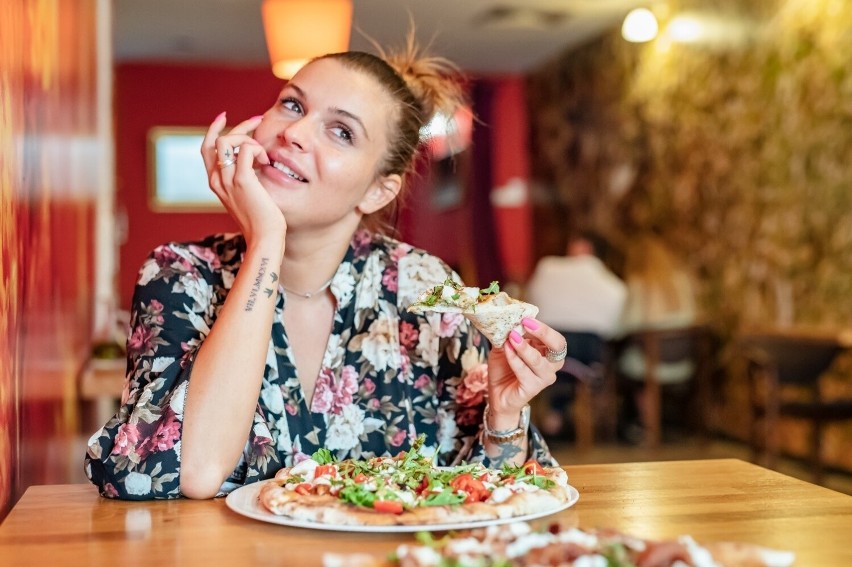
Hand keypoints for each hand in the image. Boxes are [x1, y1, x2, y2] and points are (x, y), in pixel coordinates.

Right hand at [201, 112, 284, 246]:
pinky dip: (256, 149)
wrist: (263, 237)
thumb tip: (255, 160)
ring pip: (227, 141)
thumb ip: (245, 177)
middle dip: (237, 127)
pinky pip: (244, 149)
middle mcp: (216, 179)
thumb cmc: (261, 219)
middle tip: (258, 121)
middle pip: (216, 140)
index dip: (214, 130)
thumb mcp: (248, 195)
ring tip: (263, 155)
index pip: (206, 148)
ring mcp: (227, 180)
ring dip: (248, 139)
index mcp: (216, 182)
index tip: (225, 117)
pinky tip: (266, 162)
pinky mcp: (242, 180)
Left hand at [486, 318, 564, 429]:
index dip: (544, 328)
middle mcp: (551, 365)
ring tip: (511, 336)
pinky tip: (506, 349)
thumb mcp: (506, 345)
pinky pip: (524, 371)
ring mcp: (543, 378)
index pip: (555, 339)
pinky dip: (514, 358)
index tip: (526, 318)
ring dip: (524, 347)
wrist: (497, 392)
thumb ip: (510, 334)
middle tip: (525, 324)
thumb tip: (510, 318)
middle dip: (543, 333)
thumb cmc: (505, 368)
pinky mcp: (532, 388)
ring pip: (538, 361)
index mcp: (548, 352)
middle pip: (557, 347)